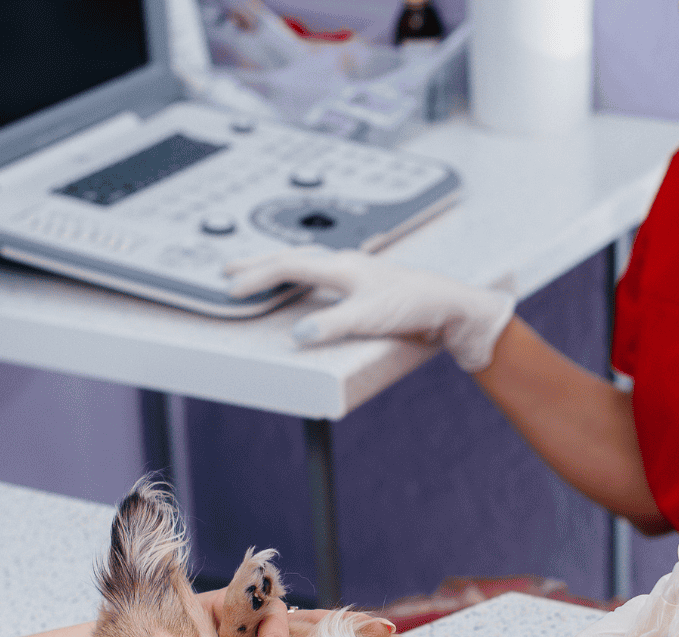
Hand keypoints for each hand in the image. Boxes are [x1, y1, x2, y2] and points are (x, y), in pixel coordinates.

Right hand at [224, 247, 515, 371]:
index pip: (288, 266)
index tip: (231, 289)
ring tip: (258, 273)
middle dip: (258, 263)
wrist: (450, 307)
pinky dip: (301, 276)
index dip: (257, 277)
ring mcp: (355, 273)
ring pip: (306, 262)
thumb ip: (332, 326)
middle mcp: (345, 264)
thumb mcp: (370, 318)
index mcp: (341, 267)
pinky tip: (304, 285)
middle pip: (291, 257)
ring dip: (278, 266)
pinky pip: (322, 274)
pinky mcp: (365, 286)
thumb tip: (298, 336)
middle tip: (228, 269)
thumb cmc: (415, 306)